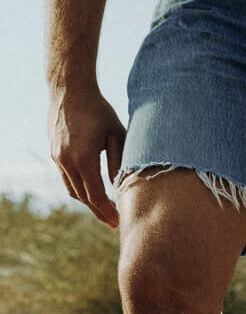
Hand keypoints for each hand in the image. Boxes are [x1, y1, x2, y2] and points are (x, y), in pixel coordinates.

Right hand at [48, 83, 124, 226]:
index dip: (107, 210)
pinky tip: (92, 193)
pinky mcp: (55, 154)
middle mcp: (67, 161)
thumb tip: (122, 186)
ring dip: (88, 202)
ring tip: (105, 210)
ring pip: (73, 190)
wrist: (70, 91)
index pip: (96, 195)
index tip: (119, 221)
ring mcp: (57, 158)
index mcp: (83, 159)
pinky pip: (66, 179)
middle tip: (115, 223)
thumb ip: (120, 161)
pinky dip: (79, 189)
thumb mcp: (117, 135)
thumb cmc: (99, 111)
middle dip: (99, 211)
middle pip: (83, 197)